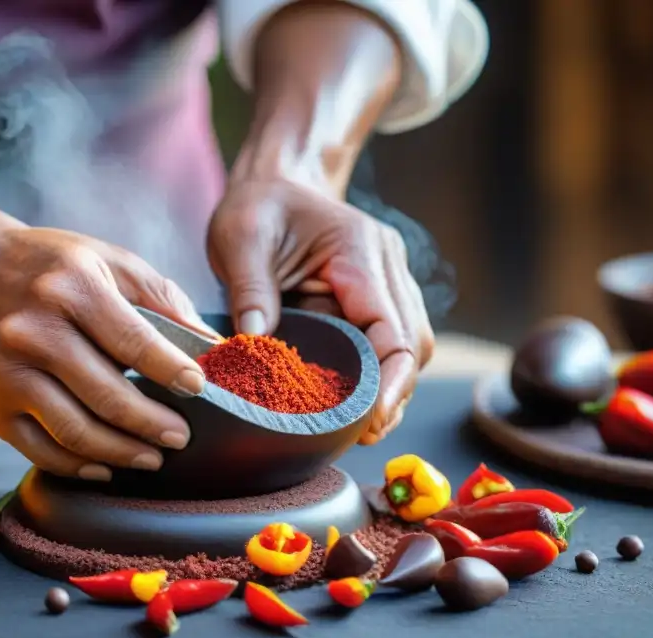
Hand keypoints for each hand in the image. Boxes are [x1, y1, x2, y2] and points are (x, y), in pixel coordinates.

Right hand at [0, 227, 213, 480]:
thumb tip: (208, 345)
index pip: (131, 340)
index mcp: (70, 288)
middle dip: (152, 423)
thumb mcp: (106, 259)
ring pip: (75, 431)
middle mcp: (34, 332)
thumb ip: (160, 297)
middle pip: (105, 395)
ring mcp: (10, 373)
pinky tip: (108, 465)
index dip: (170, 370)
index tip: (199, 388)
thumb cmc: (48, 267)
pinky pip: (40, 451)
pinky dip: (79, 466)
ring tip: (153, 456)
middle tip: (181, 436)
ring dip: (122, 452)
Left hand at [208, 178, 433, 443]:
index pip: (393, 326)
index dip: (389, 379)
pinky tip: (349, 406)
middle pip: (412, 345)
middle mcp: (385, 268)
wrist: (274, 185)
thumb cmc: (258, 207)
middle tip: (362, 436)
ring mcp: (385, 284)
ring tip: (357, 431)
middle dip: (393, 394)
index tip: (372, 419)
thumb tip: (252, 345)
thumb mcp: (241, 237)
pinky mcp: (372, 300)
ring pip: (407, 349)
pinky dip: (373, 377)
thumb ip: (249, 289)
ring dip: (387, 389)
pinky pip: (385, 345)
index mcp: (360, 250)